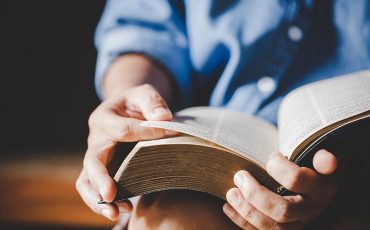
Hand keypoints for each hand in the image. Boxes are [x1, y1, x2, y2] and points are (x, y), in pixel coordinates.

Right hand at [76, 84, 175, 219]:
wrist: (125, 110)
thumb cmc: (136, 102)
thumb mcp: (144, 93)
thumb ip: (152, 102)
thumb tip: (164, 119)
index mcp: (103, 118)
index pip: (122, 130)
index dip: (146, 133)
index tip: (169, 134)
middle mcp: (95, 140)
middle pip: (92, 161)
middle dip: (101, 178)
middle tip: (110, 195)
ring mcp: (96, 158)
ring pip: (86, 181)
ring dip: (98, 199)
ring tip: (116, 212)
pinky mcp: (103, 171)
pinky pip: (95, 189)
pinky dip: (104, 202)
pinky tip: (123, 210)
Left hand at [223, 150, 337, 228]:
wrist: (318, 179)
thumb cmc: (314, 163)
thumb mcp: (322, 155)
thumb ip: (324, 156)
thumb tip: (326, 160)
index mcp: (321, 187)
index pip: (296, 179)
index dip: (277, 167)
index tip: (271, 156)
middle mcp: (311, 209)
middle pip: (282, 210)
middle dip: (255, 194)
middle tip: (239, 176)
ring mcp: (298, 223)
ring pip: (272, 227)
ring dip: (246, 210)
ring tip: (230, 193)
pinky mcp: (284, 229)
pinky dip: (242, 222)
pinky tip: (227, 208)